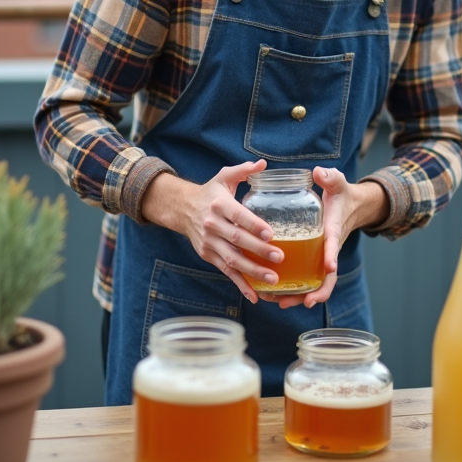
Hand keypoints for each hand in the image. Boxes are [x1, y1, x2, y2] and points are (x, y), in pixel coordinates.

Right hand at [142, 160, 283, 302]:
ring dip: (252, 271)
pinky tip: (254, 297)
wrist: (182, 208)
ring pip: (232, 259)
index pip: (238, 216)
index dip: (254, 225)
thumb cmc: (211, 192)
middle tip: (280, 257)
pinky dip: (240, 285)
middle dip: (259, 250)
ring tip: (273, 279)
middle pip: (237, 240)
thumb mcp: (224, 177)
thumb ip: (244, 170)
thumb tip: (263, 164)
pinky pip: (225, 272)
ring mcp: (209, 242)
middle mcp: (212, 224)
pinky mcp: (208, 255)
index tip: (271, 234)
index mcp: (219, 204)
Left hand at [269, 167, 386, 309]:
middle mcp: (329, 249)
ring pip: (315, 283)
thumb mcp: (337, 182)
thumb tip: (319, 172)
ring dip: (301, 296)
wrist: (351, 206)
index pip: (333, 245)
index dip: (331, 256)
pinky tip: (275, 296)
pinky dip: (295, 290)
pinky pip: (306, 279)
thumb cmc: (340, 194)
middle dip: (319, 291)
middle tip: (306, 302)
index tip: (329, 267)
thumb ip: (330, 177)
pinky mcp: (314, 260)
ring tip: (282, 303)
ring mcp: (321, 257)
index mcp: (333, 230)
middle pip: (328, 277)